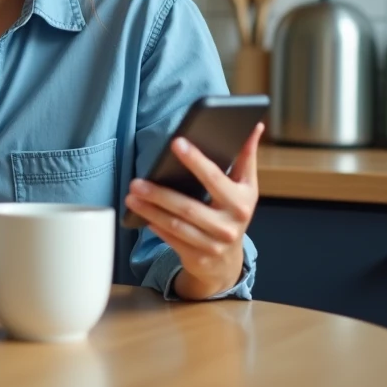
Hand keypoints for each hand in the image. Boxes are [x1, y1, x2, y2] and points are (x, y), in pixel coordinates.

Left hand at [124, 122, 263, 299]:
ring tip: (132, 196)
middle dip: (159, 193)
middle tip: (136, 181)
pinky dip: (155, 226)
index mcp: (242, 202)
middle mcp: (230, 225)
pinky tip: (142, 215)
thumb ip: (247, 157)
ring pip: (176, 225)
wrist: (228, 261)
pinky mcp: (197, 258)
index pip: (215, 178)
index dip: (196, 160)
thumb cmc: (233, 213)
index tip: (177, 143)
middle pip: (188, 207)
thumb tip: (254, 125)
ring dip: (150, 210)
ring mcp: (213, 245)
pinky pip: (171, 240)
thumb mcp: (245, 187)